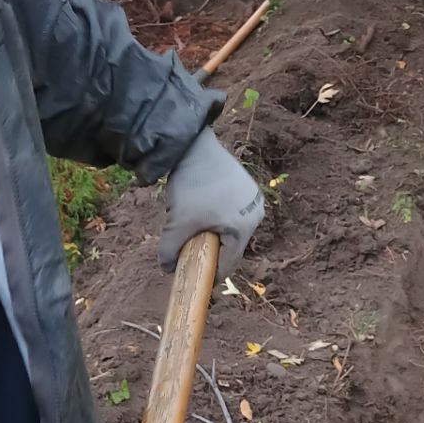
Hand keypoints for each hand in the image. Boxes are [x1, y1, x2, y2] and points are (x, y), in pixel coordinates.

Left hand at [159, 126, 263, 275]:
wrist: (194, 146)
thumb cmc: (191, 186)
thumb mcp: (178, 222)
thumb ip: (171, 249)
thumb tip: (167, 269)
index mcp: (245, 227)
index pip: (229, 262)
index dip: (210, 274)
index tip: (195, 276)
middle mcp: (257, 214)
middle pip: (232, 245)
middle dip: (211, 249)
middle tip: (191, 248)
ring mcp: (254, 199)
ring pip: (231, 228)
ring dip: (213, 231)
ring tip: (194, 222)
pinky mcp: (247, 187)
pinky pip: (233, 211)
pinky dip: (217, 215)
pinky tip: (202, 206)